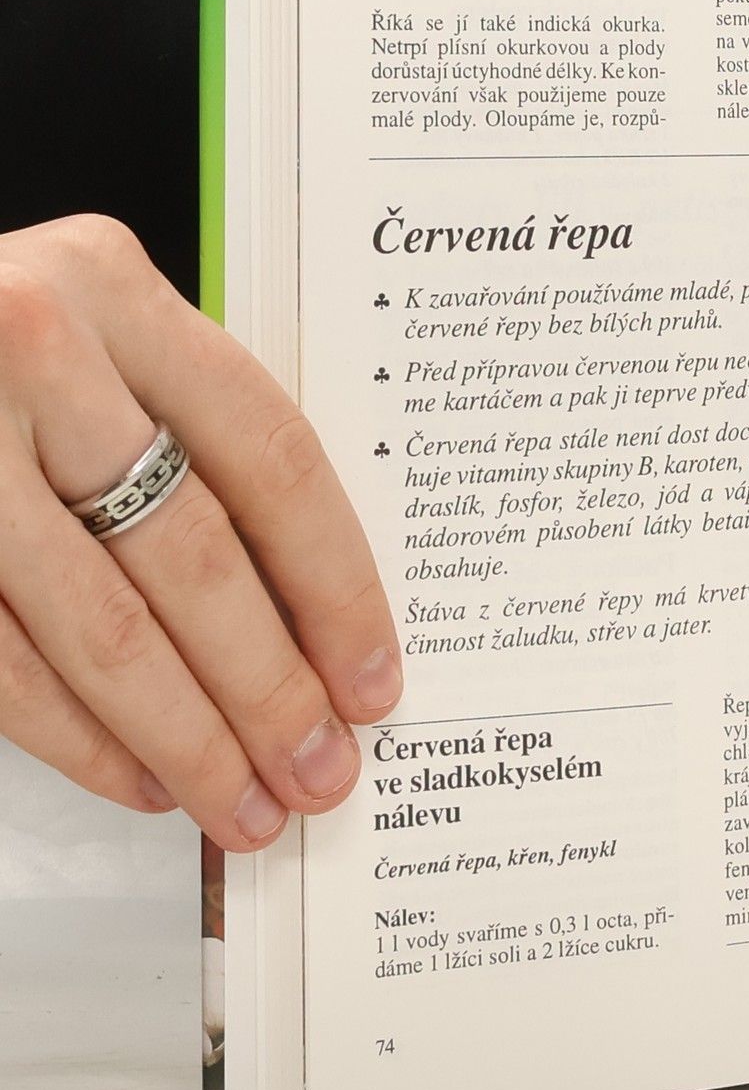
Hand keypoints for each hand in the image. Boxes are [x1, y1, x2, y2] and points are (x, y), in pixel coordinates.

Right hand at [0, 215, 401, 849]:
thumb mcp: (92, 337)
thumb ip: (186, 430)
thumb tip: (308, 614)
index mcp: (112, 288)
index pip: (270, 459)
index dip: (336, 586)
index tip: (371, 675)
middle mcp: (30, 352)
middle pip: (195, 557)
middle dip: (271, 690)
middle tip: (321, 767)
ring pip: (102, 628)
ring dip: (189, 739)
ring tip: (247, 801)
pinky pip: (5, 663)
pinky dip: (83, 739)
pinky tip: (144, 777)